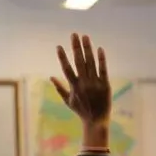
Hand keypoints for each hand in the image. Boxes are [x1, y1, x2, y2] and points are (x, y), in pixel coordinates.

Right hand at [51, 33, 110, 147]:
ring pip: (91, 63)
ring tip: (85, 37)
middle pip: (79, 62)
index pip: (66, 69)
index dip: (62, 57)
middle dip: (75, 47)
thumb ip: (59, 88)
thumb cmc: (81, 110)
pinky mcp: (105, 85)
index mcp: (74, 87)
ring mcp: (95, 83)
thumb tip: (51, 77)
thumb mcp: (68, 101)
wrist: (96, 120)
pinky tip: (99, 48)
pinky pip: (103, 70)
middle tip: (74, 35)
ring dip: (88, 49)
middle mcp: (84, 83)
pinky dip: (101, 59)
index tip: (58, 46)